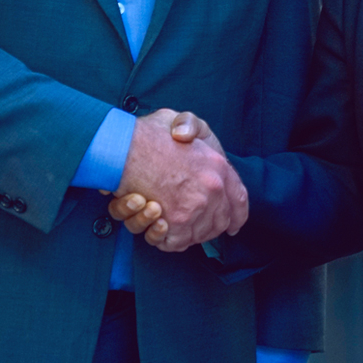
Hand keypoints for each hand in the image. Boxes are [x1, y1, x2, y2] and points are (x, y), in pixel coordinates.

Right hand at [111, 109, 246, 250]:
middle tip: (186, 222)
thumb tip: (184, 137)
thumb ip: (189, 125)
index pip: (239, 198)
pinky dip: (162, 237)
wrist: (124, 145)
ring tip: (161, 214)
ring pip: (198, 235)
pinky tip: (155, 222)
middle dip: (206, 228)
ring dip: (181, 232)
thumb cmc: (146, 133)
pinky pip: (175, 242)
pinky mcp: (175, 222)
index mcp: (218, 164)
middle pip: (219, 222)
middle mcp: (213, 187)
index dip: (237, 214)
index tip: (233, 226)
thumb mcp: (176, 119)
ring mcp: (195, 206)